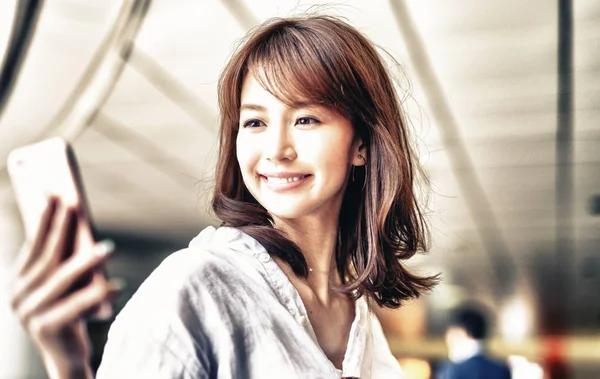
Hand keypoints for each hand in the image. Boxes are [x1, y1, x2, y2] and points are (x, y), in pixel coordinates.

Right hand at [9, 197, 120, 378]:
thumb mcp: (65, 285)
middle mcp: (18, 297)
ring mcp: (30, 314)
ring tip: (109, 247)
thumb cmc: (71, 312)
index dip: (44, 220)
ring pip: (62, 280)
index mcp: (18, 282)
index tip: (55, 194)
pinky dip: (96, 296)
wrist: (67, 357)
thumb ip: (65, 260)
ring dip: (86, 261)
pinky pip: (75, 307)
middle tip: (77, 206)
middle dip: (61, 229)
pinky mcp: (46, 330)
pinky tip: (117, 285)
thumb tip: (78, 220)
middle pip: (46, 258)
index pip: (33, 246)